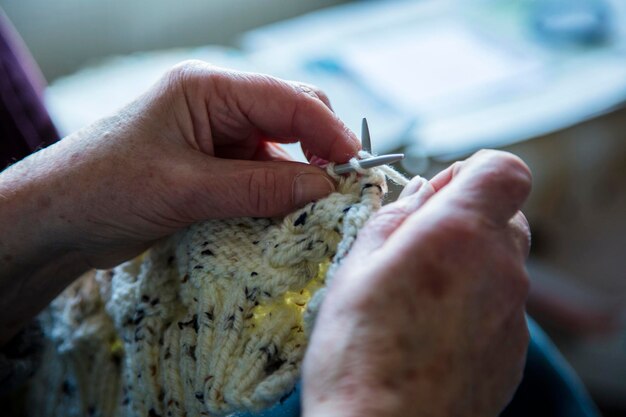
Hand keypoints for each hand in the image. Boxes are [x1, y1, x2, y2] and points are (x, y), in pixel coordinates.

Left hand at [0, 62, 358, 342]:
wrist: (58, 219)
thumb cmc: (105, 189)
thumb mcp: (185, 189)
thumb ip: (258, 188)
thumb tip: (324, 189)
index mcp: (208, 89)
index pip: (288, 99)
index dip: (329, 131)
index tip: (355, 168)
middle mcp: (218, 106)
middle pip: (292, 116)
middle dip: (321, 150)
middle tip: (341, 191)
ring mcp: (218, 137)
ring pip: (282, 148)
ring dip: (301, 176)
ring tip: (315, 210)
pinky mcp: (215, 166)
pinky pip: (264, 173)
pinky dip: (279, 192)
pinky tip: (285, 214)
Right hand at [302, 150, 531, 416]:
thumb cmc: (359, 354)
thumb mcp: (356, 266)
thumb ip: (395, 218)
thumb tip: (420, 194)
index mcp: (459, 234)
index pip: (504, 170)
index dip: (474, 172)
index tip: (442, 191)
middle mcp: (500, 269)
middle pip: (507, 217)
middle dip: (469, 218)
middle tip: (421, 244)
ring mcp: (513, 314)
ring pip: (503, 264)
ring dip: (470, 263)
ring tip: (420, 295)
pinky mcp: (513, 350)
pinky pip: (501, 307)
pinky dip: (474, 304)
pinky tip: (433, 331)